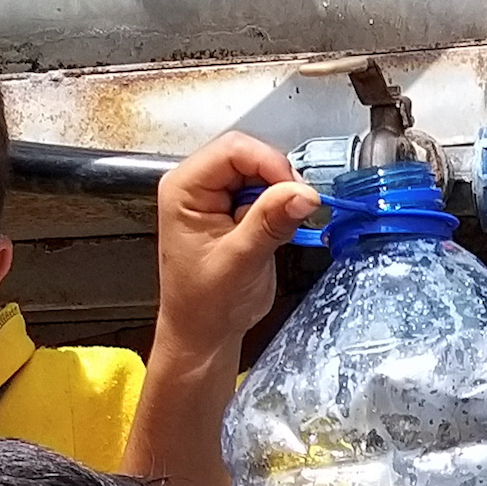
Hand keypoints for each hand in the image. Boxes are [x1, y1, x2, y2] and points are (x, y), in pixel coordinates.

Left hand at [152, 132, 317, 360]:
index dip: (269, 163)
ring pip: (261, 171)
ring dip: (281, 193)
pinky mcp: (235, 209)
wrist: (203, 335)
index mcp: (184, 189)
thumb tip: (303, 193)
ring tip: (283, 226)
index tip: (295, 191)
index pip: (232, 150)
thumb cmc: (205, 306)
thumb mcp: (240, 262)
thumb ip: (269, 223)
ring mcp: (217, 196)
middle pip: (249, 155)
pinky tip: (279, 229)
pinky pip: (266, 191)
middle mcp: (197, 185)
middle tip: (297, 207)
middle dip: (278, 178)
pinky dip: (281, 205)